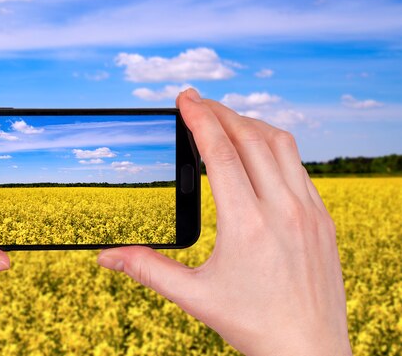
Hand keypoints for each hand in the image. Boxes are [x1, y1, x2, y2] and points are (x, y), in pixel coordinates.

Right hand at [98, 89, 351, 354]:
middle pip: (250, 138)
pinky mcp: (323, 218)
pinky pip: (298, 166)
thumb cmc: (253, 325)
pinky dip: (274, 147)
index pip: (220, 153)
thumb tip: (105, 257)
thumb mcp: (194, 297)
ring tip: (225, 119)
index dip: (199, 119)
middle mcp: (283, 210)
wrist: (310, 352)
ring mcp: (309, 211)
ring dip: (250, 124)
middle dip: (220, 112)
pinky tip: (258, 153)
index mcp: (247, 225)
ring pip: (280, 145)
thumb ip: (148, 270)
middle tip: (197, 101)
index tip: (185, 98)